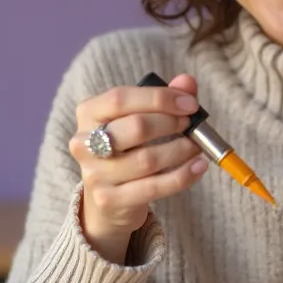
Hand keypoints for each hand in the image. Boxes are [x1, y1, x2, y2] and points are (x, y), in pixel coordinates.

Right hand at [70, 74, 207, 262]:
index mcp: (88, 113)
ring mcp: (94, 174)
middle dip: (171, 123)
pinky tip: (199, 166)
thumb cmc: (127, 148)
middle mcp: (84, 143)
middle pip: (135, 127)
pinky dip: (182, 176)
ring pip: (147, 159)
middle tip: (192, 125)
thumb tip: (187, 82)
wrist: (108, 198)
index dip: (159, 98)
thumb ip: (162, 99)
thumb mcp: (139, 118)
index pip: (120, 98)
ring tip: (197, 146)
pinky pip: (153, 187)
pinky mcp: (109, 200)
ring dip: (180, 150)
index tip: (190, 103)